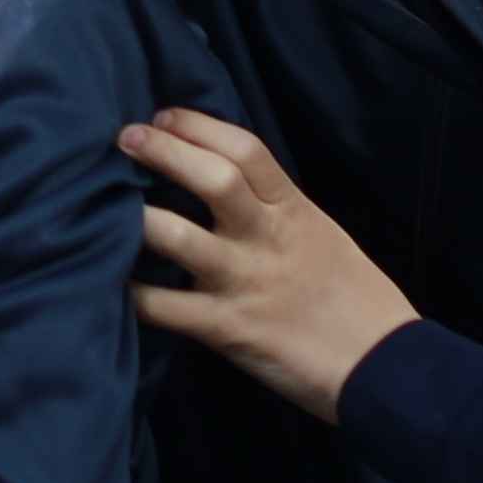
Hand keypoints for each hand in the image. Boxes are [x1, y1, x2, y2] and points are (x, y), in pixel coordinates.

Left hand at [121, 109, 416, 417]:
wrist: (384, 367)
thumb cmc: (356, 299)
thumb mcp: (323, 235)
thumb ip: (278, 209)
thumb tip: (225, 180)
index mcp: (294, 210)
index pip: (245, 148)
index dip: (198, 125)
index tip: (163, 115)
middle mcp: (267, 238)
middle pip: (212, 178)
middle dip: (163, 151)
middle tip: (124, 138)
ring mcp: (245, 282)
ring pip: (179, 237)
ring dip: (135, 217)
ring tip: (98, 201)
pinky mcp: (228, 329)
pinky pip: (166, 308)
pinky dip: (132, 293)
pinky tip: (106, 280)